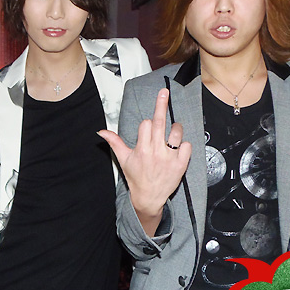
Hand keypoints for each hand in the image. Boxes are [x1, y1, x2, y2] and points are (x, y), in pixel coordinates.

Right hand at [98, 88, 190, 235]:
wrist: (149, 198)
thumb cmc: (136, 177)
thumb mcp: (123, 159)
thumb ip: (114, 142)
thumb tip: (101, 132)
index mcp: (142, 149)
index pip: (146, 124)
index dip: (147, 124)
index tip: (147, 129)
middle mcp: (156, 152)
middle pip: (160, 122)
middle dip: (161, 104)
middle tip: (164, 91)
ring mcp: (170, 158)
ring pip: (176, 132)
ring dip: (175, 129)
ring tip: (172, 133)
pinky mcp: (181, 165)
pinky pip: (187, 145)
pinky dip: (184, 145)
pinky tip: (177, 149)